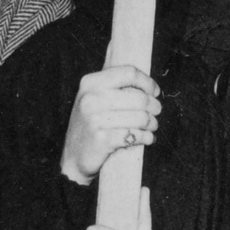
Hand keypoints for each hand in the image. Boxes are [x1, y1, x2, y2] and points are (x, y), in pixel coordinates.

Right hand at [60, 63, 160, 184]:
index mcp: (91, 82)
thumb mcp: (94, 98)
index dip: (147, 82)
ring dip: (152, 123)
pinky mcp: (102, 140)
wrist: (73, 157)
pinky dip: (146, 137)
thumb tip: (148, 86)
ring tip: (152, 126)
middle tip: (156, 112)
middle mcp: (91, 98)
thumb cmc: (91, 124)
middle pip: (139, 97)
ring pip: (140, 117)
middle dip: (153, 106)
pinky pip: (135, 135)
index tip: (155, 92)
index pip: (129, 73)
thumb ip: (115, 87)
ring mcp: (95, 119)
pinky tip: (147, 138)